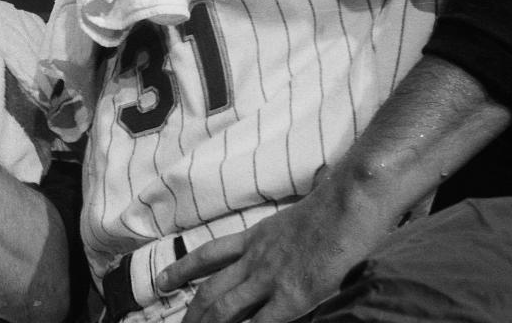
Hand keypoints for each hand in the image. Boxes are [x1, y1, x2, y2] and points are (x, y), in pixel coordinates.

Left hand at [156, 189, 392, 322]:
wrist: (349, 200)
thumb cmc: (334, 205)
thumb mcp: (296, 219)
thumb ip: (282, 239)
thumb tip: (283, 248)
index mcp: (256, 237)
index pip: (209, 254)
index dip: (182, 270)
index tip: (162, 282)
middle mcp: (256, 258)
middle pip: (211, 289)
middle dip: (191, 313)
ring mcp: (271, 278)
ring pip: (225, 308)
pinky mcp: (294, 296)